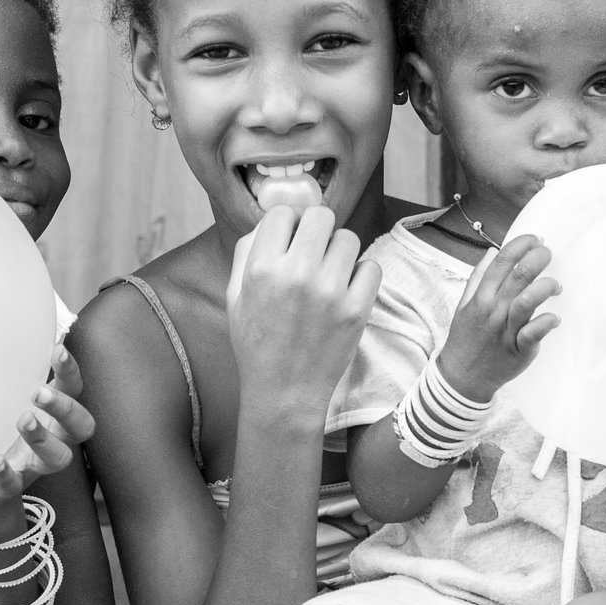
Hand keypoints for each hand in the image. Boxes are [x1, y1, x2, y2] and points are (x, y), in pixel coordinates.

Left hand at [0, 349, 95, 531]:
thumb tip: (13, 322)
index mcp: (54, 413)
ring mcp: (34, 464)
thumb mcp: (7, 396)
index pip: (74, 390)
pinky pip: (13, 484)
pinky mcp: (9, 485)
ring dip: (43, 439)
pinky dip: (6, 473)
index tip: (57, 351)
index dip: (71, 371)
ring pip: (58, 458)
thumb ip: (15, 368)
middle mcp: (54, 438)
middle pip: (81, 426)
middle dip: (64, 408)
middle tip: (38, 392)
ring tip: (23, 419)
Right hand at [225, 205, 378, 424]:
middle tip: (313, 252)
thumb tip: (274, 219)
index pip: (283, 212)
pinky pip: (370, 266)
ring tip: (329, 275)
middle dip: (316, 230)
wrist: (284, 391)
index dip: (288, 223)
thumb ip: (247, 252)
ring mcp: (330, 291)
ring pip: (348, 238)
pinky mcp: (356, 309)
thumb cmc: (256, 343)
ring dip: (339, 252)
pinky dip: (361, 275)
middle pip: (321, 216)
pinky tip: (346, 291)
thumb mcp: (234, 296)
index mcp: (261, 268)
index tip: (290, 239)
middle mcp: (296, 274)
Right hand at [435, 234, 557, 399]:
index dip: (521, 245)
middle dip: (539, 258)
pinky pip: (535, 332)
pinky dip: (548, 321)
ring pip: (529, 300)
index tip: (535, 239)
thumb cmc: (466, 339)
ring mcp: (506, 330)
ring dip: (547, 287)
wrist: (462, 377)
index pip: (502, 262)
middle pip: (520, 276)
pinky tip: (555, 318)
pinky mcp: (519, 349)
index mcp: (481, 297)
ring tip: (556, 286)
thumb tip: (492, 252)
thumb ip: (478, 277)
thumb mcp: (465, 305)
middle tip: (548, 255)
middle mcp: (494, 311)